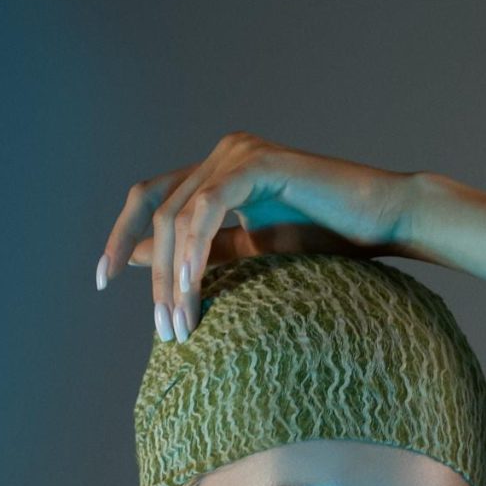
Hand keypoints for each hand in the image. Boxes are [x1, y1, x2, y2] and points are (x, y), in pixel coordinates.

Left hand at [95, 132, 417, 340]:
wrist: (382, 223)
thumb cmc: (330, 241)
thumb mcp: (252, 255)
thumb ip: (202, 254)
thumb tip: (144, 263)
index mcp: (216, 171)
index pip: (151, 199)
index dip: (121, 236)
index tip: (103, 279)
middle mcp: (222, 154)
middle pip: (159, 211)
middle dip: (152, 276)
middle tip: (163, 331)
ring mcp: (238, 153)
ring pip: (179, 215)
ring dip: (173, 277)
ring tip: (181, 326)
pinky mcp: (257, 163)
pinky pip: (208, 208)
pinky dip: (195, 252)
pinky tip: (191, 290)